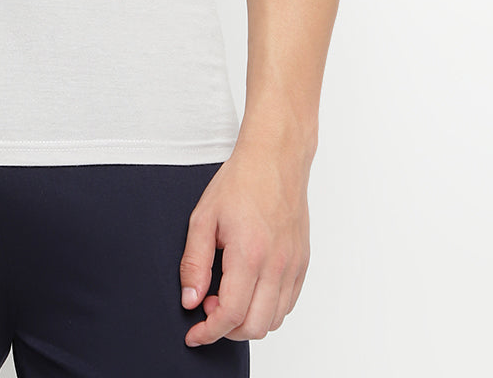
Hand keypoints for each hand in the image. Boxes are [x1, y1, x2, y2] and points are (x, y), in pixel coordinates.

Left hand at [179, 133, 310, 344]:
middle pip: (254, 326)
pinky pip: (288, 304)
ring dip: (248, 321)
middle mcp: (276, 264)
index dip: (209, 331)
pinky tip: (249, 289)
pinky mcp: (302, 262)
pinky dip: (268, 309)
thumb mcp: (203, 218)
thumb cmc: (240, 182)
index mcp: (249, 253)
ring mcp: (293, 265)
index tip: (195, 333)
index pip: (231, 314)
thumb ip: (194, 263)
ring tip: (228, 294)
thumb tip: (190, 299)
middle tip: (209, 304)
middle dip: (226, 329)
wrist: (275, 159)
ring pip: (274, 320)